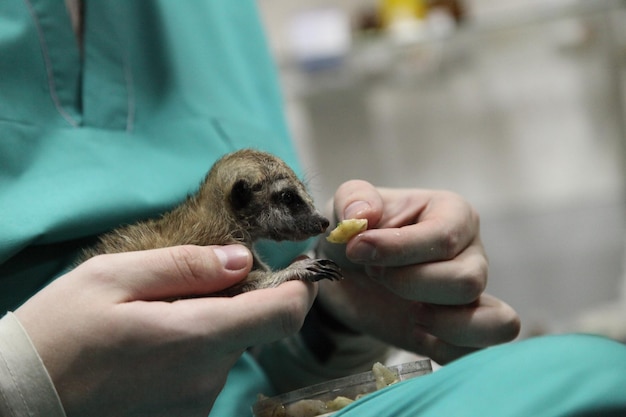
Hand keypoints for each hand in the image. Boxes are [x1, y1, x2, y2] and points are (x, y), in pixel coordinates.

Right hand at [15, 245, 315, 416]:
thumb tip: (243, 259)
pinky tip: (148, 345)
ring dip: (207, 325)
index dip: (301, 287)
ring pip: (225, 348)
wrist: (20, 400)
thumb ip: (186, 266)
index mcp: (197, 336)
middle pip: (253, 327)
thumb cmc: (59, 331)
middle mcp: (207, 377)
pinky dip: (191, 350)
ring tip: (152, 317)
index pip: (283, 314)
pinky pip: (204, 372)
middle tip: (186, 283)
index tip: (298, 267)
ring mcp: (196, 403)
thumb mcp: (114, 277)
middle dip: (236, 299)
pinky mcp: (182, 416)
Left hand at [317, 180, 519, 363]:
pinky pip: (477, 353)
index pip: (443, 237)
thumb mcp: (346, 206)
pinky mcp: (463, 332)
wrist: (350, 276)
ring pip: (494, 321)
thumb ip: (354, 199)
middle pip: (466, 281)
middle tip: (376, 274)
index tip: (357, 250)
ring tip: (411, 313)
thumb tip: (363, 214)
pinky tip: (415, 332)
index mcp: (453, 214)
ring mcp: (475, 296)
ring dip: (443, 324)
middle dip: (410, 284)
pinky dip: (444, 349)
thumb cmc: (358, 234)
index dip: (398, 249)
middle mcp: (472, 254)